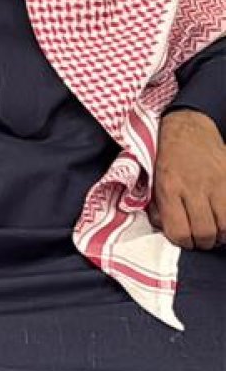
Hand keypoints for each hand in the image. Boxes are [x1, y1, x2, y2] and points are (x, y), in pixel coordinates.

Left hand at [152, 110, 225, 250]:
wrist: (187, 128)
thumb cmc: (167, 155)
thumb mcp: (152, 179)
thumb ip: (157, 206)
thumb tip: (164, 228)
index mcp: (169, 187)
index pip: (178, 231)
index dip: (182, 242)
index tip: (183, 240)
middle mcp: (193, 187)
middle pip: (204, 232)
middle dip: (203, 242)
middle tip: (200, 239)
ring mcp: (216, 183)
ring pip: (225, 226)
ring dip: (220, 235)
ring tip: (215, 231)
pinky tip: (224, 219)